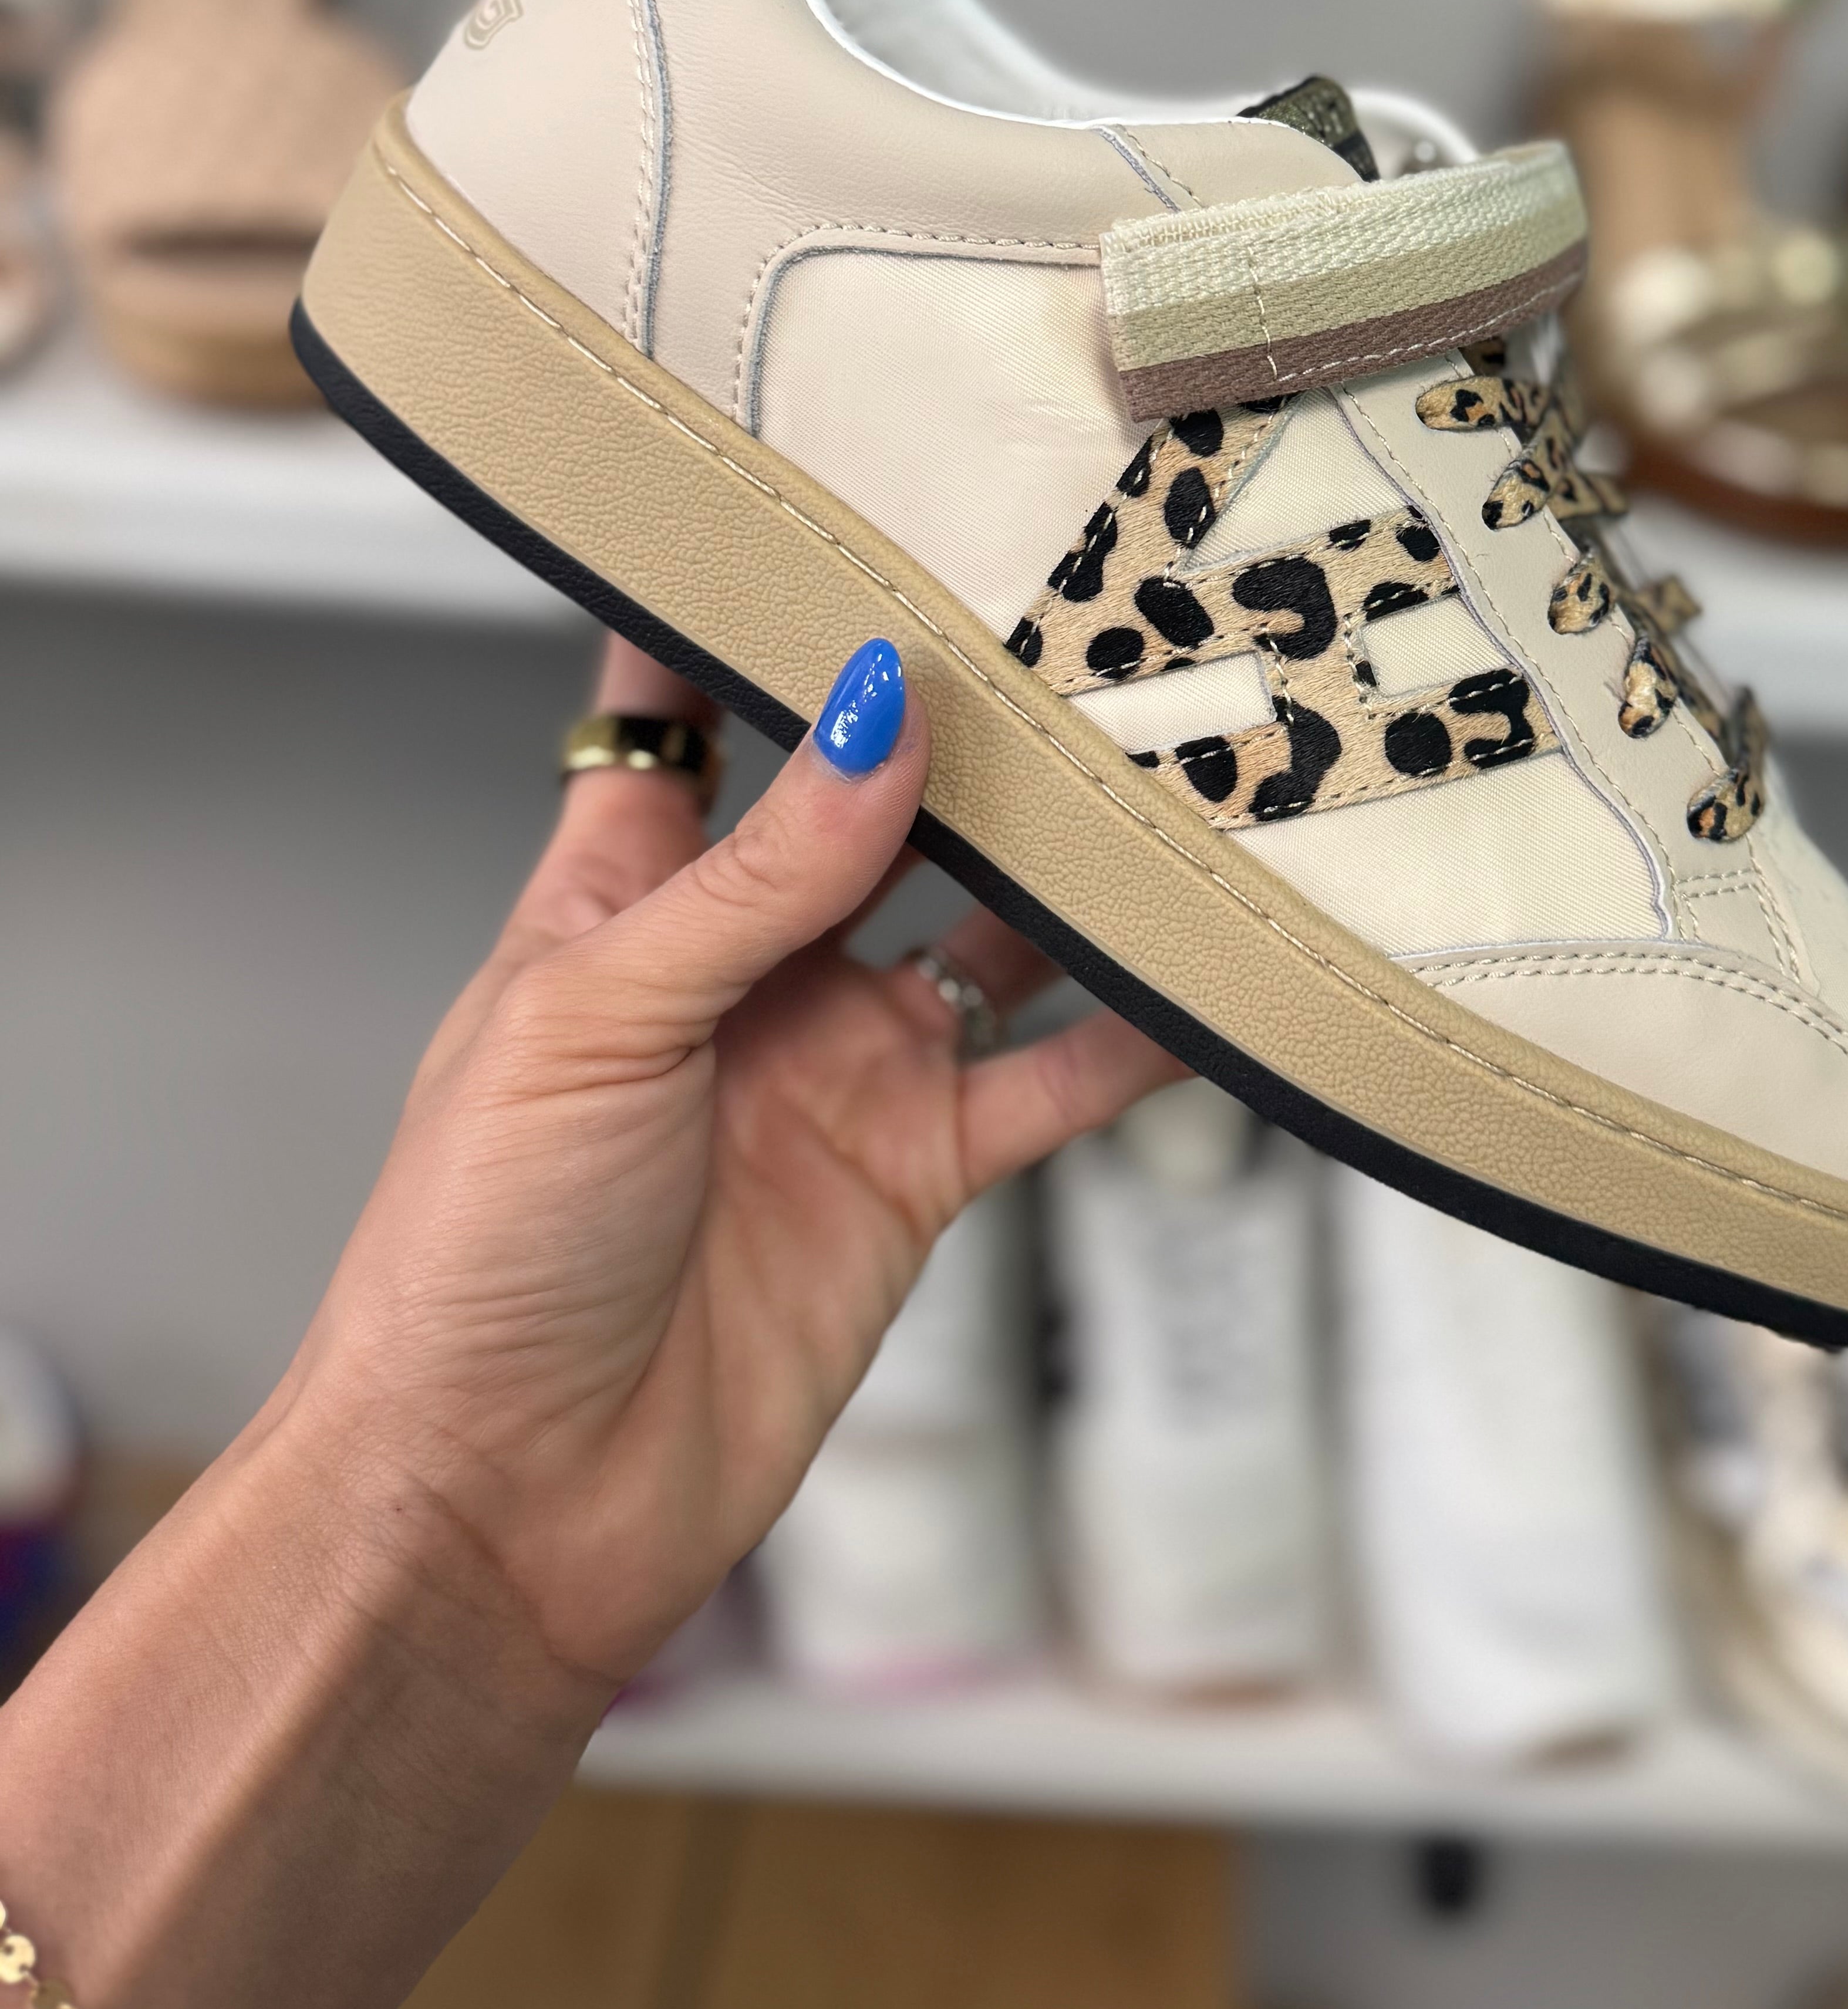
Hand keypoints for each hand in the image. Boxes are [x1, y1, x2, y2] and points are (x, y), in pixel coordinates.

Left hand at [274, 632, 1179, 1696]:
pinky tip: (1213, 976)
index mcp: (621, 897)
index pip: (685, 712)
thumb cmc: (472, 1256)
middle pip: (877, 806)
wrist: (505, 1506)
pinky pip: (1049, 1081)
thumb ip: (757, 874)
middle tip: (1076, 621)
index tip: (834, 502)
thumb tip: (880, 715)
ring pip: (988, 929)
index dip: (743, 611)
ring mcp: (837, 1066)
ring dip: (1073, 865)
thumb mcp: (594, 1019)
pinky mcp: (914, 1174)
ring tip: (1176, 767)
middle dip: (964, 725)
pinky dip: (1135, 1033)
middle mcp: (744, 965)